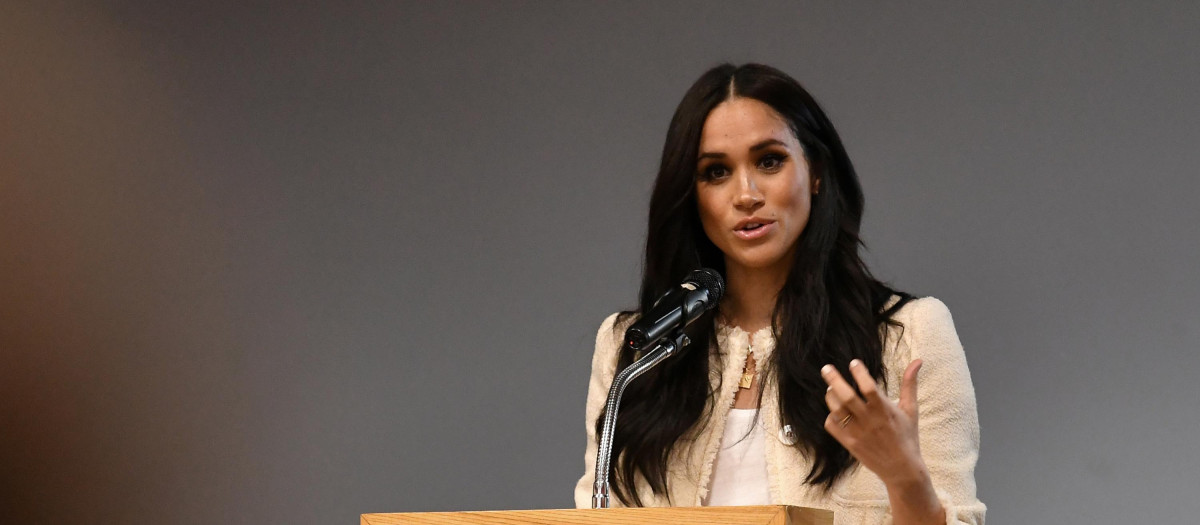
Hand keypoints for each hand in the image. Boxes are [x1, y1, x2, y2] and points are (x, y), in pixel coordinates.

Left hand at [821, 359, 927, 485]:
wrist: (901, 469)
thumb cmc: (907, 437)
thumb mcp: (911, 410)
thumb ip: (910, 384)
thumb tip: (917, 361)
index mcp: (885, 411)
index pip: (868, 387)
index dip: (859, 373)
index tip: (853, 362)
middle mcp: (869, 421)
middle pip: (846, 396)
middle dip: (834, 380)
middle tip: (826, 368)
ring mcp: (857, 433)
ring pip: (836, 409)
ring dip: (831, 396)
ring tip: (831, 388)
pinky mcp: (849, 444)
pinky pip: (832, 425)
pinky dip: (830, 415)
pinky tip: (834, 410)